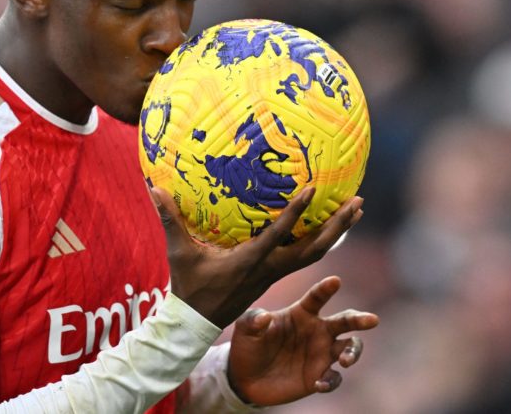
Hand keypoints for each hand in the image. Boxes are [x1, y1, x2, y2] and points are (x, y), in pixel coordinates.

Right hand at [149, 187, 363, 327]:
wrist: (198, 322)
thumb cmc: (190, 286)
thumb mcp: (179, 253)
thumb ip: (170, 220)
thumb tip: (153, 187)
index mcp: (251, 261)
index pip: (279, 235)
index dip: (296, 213)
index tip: (313, 190)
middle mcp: (270, 268)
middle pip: (314, 248)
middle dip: (338, 225)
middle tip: (358, 200)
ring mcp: (276, 273)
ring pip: (316, 254)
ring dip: (337, 232)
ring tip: (355, 209)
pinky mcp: (275, 275)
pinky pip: (306, 256)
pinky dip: (322, 240)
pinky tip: (330, 226)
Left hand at [227, 276, 378, 405]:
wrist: (245, 378)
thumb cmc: (248, 345)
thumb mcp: (244, 330)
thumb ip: (253, 320)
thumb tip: (264, 317)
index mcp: (301, 313)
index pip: (317, 297)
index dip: (326, 288)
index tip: (335, 280)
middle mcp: (316, 330)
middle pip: (345, 321)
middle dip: (360, 319)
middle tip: (372, 320)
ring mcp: (320, 353)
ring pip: (349, 348)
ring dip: (353, 352)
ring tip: (345, 360)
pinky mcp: (318, 376)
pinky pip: (334, 378)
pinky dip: (331, 381)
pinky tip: (319, 384)